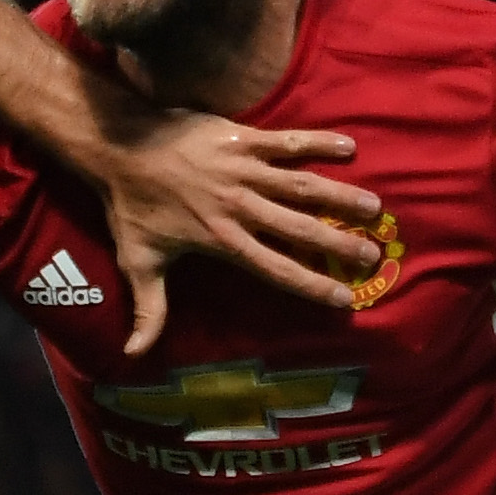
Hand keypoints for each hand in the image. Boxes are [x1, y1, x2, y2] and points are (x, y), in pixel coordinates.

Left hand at [84, 98, 383, 355]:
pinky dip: (319, 143)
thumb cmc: (130, 206)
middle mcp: (241, 208)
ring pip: (303, 186)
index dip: (312, 285)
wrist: (120, 146)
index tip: (345, 298)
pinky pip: (288, 142)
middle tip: (374, 256)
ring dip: (341, 196)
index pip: (276, 269)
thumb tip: (135, 354)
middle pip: (301, 230)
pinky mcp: (243, 139)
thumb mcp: (138, 263)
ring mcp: (244, 171)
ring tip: (375, 208)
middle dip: (340, 244)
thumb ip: (148, 309)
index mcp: (223, 241)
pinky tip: (349, 148)